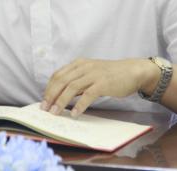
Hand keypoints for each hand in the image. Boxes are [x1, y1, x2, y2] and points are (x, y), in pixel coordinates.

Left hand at [42, 58, 156, 116]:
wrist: (132, 71)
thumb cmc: (110, 75)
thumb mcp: (90, 74)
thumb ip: (77, 82)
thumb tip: (62, 96)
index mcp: (79, 64)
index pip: (58, 75)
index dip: (49, 88)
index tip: (44, 100)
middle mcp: (84, 67)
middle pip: (61, 80)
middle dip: (51, 95)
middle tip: (45, 108)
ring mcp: (94, 74)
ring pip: (72, 87)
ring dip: (61, 101)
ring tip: (56, 113)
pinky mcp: (103, 83)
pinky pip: (88, 94)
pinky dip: (80, 105)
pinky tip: (75, 114)